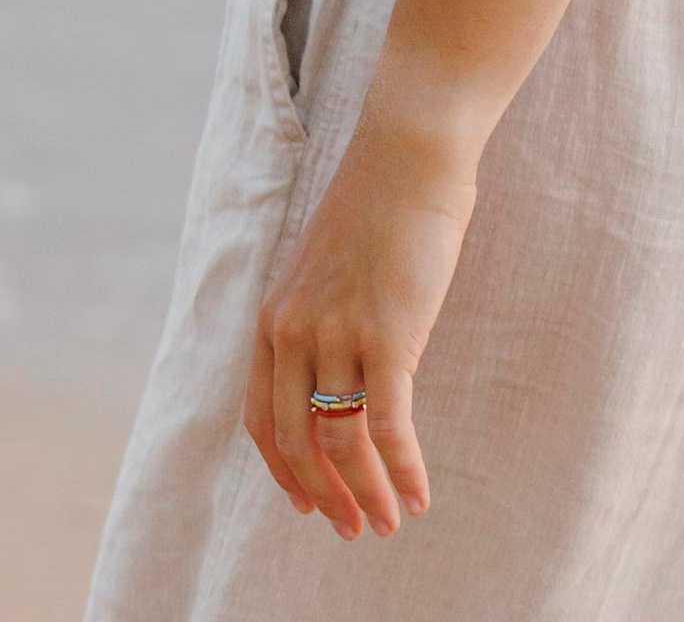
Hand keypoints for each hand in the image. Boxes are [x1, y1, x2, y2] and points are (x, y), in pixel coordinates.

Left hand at [241, 118, 477, 539]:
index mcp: (275, 317)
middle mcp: (294, 331)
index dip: (283, 470)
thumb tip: (345, 374)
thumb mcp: (328, 269)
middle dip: (327, 495)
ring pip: (344, 442)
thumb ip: (324, 319)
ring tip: (391, 522)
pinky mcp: (386, 335)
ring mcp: (337, 334)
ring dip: (369, 493)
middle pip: (299, 442)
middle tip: (354, 529)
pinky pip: (389, 426)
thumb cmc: (378, 206)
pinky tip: (421, 495)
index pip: (262, 418)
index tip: (307, 503)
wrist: (407, 153)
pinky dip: (404, 471)